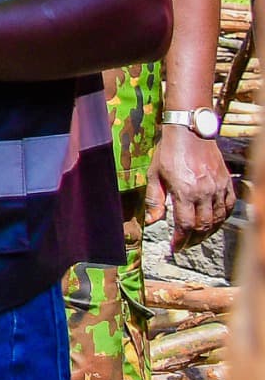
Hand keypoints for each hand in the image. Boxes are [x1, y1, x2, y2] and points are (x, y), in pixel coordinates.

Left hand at [151, 121, 236, 249]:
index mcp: (185, 192)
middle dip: (193, 239)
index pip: (185, 225)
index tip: (176, 248)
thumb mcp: (154, 174)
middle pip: (203, 226)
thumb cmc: (168, 152)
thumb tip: (152, 221)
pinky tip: (215, 222)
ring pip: (218, 219)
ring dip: (208, 232)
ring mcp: (218, 188)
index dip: (181, 240)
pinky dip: (222, 218)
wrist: (190, 131)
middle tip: (185, 245)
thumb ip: (154, 200)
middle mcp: (204, 192)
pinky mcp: (226, 182)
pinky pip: (228, 207)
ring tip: (197, 237)